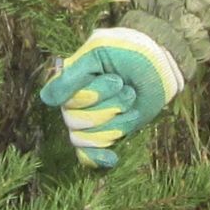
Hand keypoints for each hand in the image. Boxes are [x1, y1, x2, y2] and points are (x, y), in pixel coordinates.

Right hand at [39, 28, 183, 169]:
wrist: (163, 67)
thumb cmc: (133, 52)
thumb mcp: (102, 51)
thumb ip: (73, 74)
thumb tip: (46, 100)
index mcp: (70, 78)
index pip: (64, 99)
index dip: (92, 95)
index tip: (116, 80)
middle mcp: (74, 100)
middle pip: (74, 121)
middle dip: (109, 108)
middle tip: (129, 91)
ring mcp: (89, 119)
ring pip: (82, 138)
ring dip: (114, 126)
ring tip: (132, 108)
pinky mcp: (104, 133)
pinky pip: (86, 155)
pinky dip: (97, 158)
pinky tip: (112, 158)